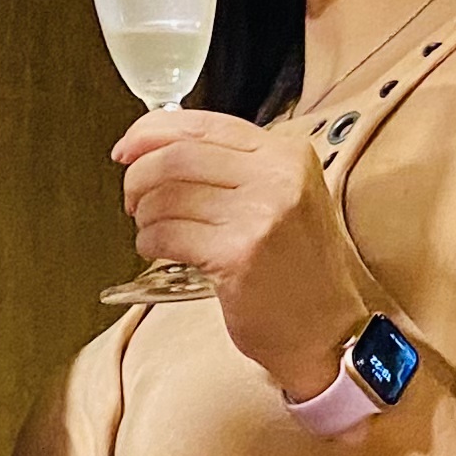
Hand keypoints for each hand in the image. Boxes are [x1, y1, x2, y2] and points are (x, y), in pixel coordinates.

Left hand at [112, 110, 372, 397]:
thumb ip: (233, 167)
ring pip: (166, 195)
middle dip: (139, 176)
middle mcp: (278, 177)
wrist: (327, 330)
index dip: (152, 132)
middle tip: (132, 199)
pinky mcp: (238, 255)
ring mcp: (261, 215)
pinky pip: (167, 234)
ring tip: (150, 230)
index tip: (127, 148)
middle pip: (178, 156)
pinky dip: (149, 241)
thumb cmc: (297, 269)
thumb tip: (154, 147)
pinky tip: (158, 251)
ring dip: (143, 214)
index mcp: (288, 154)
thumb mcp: (282, 197)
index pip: (203, 124)